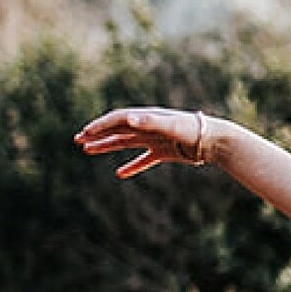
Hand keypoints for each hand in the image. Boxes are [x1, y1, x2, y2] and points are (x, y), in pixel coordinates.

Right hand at [78, 105, 218, 178]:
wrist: (212, 140)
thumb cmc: (192, 129)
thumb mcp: (170, 125)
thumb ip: (150, 121)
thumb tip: (129, 118)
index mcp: (146, 117)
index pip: (117, 119)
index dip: (100, 125)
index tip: (84, 133)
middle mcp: (148, 126)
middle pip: (117, 129)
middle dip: (97, 134)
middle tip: (78, 140)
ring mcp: (154, 139)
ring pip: (125, 143)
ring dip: (107, 146)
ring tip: (88, 150)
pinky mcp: (163, 152)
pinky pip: (143, 159)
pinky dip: (131, 166)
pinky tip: (120, 173)